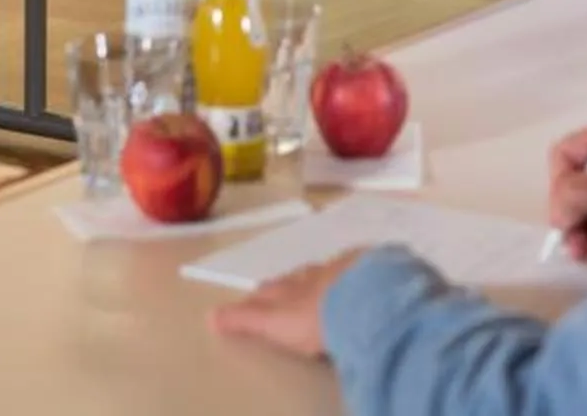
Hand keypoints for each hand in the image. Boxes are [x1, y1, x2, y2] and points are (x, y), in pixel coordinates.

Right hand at [210, 250, 363, 359]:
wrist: (365, 300)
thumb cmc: (317, 318)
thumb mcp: (276, 324)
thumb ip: (246, 318)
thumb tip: (211, 316)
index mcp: (292, 291)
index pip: (270, 292)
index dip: (261, 295)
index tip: (255, 293)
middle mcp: (316, 274)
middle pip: (298, 277)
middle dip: (290, 281)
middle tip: (287, 284)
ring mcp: (346, 267)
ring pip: (330, 269)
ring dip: (325, 274)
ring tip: (324, 280)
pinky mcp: (376, 265)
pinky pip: (363, 263)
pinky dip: (359, 268)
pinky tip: (364, 273)